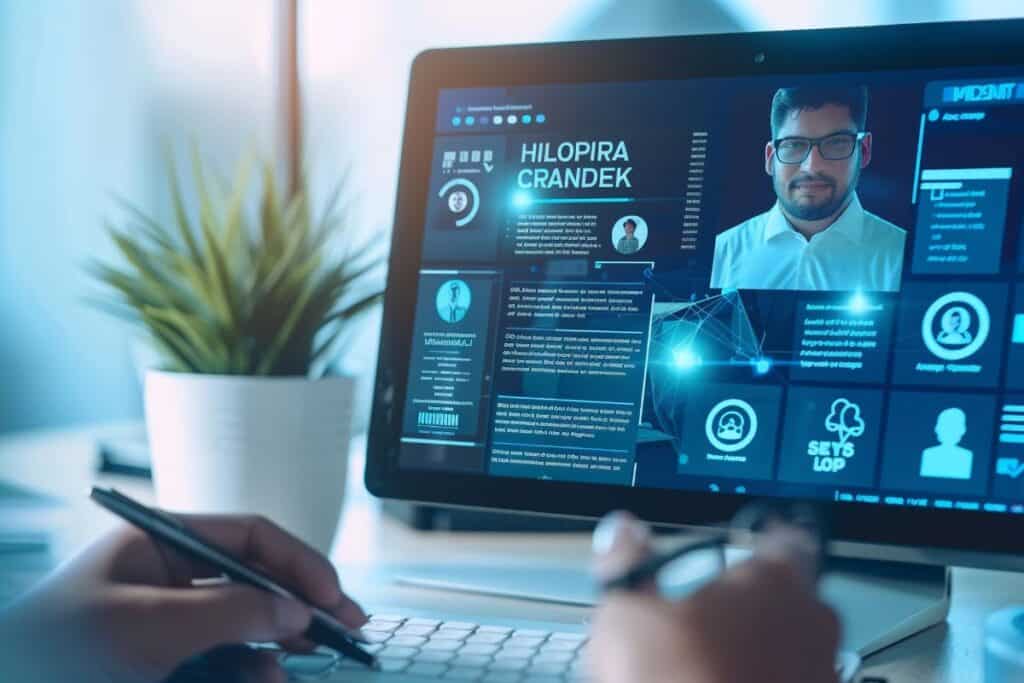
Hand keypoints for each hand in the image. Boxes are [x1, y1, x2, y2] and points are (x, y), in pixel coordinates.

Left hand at [0, 513, 367, 682]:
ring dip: (275, 644)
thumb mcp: (149, 626)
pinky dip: (248, 670)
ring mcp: (165, 623)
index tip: (331, 596)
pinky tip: (265, 680)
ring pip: (243, 624)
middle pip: (253, 579)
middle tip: (342, 628)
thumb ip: (230, 612)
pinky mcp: (161, 663)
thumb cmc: (52, 654)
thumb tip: (295, 611)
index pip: (248, 536)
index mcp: (159, 544)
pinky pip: (220, 660)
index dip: (298, 561)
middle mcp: (167, 578)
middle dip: (297, 604)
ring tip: (301, 663)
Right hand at [587, 512, 839, 682]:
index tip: (747, 543)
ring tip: (713, 659)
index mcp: (775, 580)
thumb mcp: (628, 612)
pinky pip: (793, 680)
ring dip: (764, 645)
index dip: (764, 537)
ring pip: (794, 643)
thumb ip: (628, 561)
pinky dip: (768, 678)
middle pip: (790, 594)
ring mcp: (821, 672)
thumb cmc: (675, 681)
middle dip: (756, 599)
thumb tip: (621, 531)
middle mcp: (812, 622)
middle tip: (712, 610)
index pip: (787, 538)